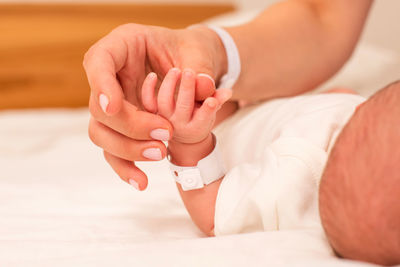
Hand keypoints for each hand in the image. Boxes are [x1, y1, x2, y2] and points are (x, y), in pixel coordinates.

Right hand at [83, 24, 226, 189]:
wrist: (190, 68)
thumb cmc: (190, 52)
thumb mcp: (198, 52)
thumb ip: (201, 68)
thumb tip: (205, 88)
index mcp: (124, 45)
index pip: (99, 61)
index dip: (101, 85)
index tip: (113, 108)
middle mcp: (111, 75)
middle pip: (99, 106)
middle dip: (129, 125)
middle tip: (165, 133)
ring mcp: (112, 102)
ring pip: (101, 133)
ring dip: (127, 149)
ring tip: (160, 154)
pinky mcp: (120, 125)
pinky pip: (113, 149)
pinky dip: (125, 166)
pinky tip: (141, 181)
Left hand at [141, 68, 231, 144]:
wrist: (183, 134)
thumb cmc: (201, 116)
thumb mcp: (212, 109)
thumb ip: (219, 99)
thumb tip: (227, 92)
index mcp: (196, 127)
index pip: (203, 119)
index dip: (208, 110)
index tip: (212, 100)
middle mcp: (179, 125)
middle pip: (183, 107)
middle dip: (186, 89)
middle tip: (189, 72)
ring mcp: (163, 119)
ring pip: (164, 103)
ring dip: (169, 85)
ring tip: (176, 70)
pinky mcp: (152, 112)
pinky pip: (147, 101)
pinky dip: (148, 88)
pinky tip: (153, 75)